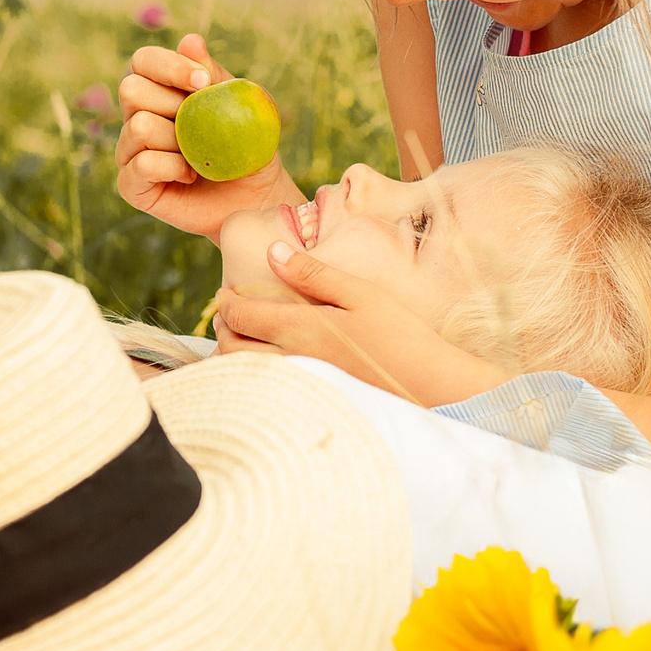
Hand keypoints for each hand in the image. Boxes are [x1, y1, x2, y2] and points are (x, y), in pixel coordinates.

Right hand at [113, 33, 301, 239]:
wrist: (255, 197)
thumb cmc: (246, 148)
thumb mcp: (238, 104)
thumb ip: (212, 74)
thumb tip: (191, 40)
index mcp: (158, 90)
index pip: (142, 61)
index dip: (169, 66)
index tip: (204, 83)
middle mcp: (136, 116)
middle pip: (131, 89)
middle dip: (173, 104)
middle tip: (204, 125)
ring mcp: (130, 152)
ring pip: (138, 127)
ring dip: (178, 141)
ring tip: (200, 155)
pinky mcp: (131, 185)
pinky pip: (142, 164)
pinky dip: (173, 168)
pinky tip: (191, 174)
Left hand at [212, 241, 510, 407]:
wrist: (428, 385)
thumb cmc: (398, 333)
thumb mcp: (360, 293)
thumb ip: (313, 273)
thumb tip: (271, 251)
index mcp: (300, 329)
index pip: (240, 316)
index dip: (226, 301)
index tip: (227, 292)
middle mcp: (291, 360)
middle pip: (230, 347)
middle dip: (222, 327)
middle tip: (228, 312)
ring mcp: (298, 384)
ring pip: (242, 372)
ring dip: (231, 352)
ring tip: (242, 335)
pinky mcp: (310, 398)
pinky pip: (262, 388)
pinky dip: (250, 374)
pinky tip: (264, 363)